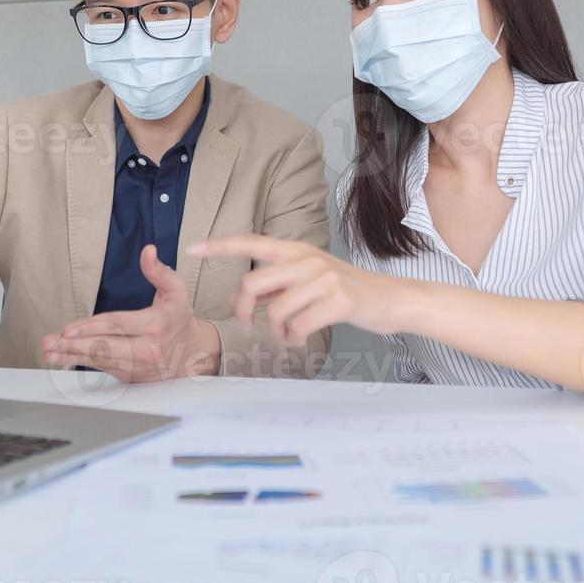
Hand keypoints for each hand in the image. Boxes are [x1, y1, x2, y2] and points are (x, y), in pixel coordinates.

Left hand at [42, 245, 221, 381]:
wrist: (194, 353)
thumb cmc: (179, 318)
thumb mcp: (175, 290)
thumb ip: (158, 271)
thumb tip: (147, 251)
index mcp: (156, 325)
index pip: (117, 326)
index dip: (90, 328)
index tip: (67, 330)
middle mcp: (146, 349)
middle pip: (105, 347)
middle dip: (74, 346)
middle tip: (50, 343)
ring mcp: (138, 366)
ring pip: (101, 361)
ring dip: (72, 356)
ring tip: (49, 352)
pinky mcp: (132, 376)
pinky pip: (104, 369)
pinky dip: (82, 363)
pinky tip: (63, 359)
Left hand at [189, 234, 413, 347]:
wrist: (392, 300)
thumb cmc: (347, 292)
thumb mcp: (310, 279)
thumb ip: (277, 284)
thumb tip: (242, 298)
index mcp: (297, 250)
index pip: (251, 242)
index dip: (219, 246)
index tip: (191, 248)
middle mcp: (308, 259)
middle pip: (252, 282)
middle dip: (243, 310)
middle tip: (250, 325)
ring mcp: (324, 279)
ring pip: (275, 310)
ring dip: (276, 332)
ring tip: (287, 336)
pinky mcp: (339, 300)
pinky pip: (298, 326)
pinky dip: (294, 339)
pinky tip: (301, 339)